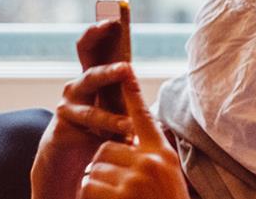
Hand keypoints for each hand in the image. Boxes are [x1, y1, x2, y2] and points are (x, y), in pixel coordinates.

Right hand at [32, 19, 133, 198]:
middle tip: (118, 46)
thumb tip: (133, 66)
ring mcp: (69, 103)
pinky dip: (108, 129)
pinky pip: (88, 123)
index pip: (95, 47)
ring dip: (112, 107)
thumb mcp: (119, 107)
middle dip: (98, 45)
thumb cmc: (104, 130)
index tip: (114, 17)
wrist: (76, 160)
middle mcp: (80, 84)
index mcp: (96, 77)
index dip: (102, 31)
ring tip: (130, 118)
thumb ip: (124, 87)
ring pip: (91, 93)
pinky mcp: (63, 124)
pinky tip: (124, 135)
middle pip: (87, 58)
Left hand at [77, 76, 187, 198]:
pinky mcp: (120, 194)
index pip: (144, 117)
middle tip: (121, 188)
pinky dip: (91, 198)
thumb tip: (127, 138)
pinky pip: (89, 186)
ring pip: (95, 168)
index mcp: (163, 154)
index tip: (124, 70)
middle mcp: (151, 161)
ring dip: (98, 186)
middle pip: (106, 148)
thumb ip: (149, 155)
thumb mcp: (166, 175)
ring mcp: (135, 178)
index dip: (132, 93)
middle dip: (105, 167)